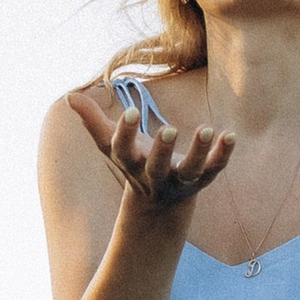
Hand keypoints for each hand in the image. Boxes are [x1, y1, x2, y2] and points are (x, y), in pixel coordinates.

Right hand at [68, 88, 234, 210]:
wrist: (159, 202)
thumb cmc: (133, 162)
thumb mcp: (110, 144)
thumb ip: (92, 120)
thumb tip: (69, 96)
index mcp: (131, 164)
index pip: (123, 150)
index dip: (125, 132)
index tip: (129, 111)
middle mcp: (155, 176)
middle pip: (157, 167)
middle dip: (162, 150)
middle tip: (169, 129)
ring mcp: (181, 180)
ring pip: (192, 170)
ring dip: (200, 152)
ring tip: (207, 129)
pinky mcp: (203, 179)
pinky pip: (216, 168)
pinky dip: (223, 154)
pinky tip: (230, 135)